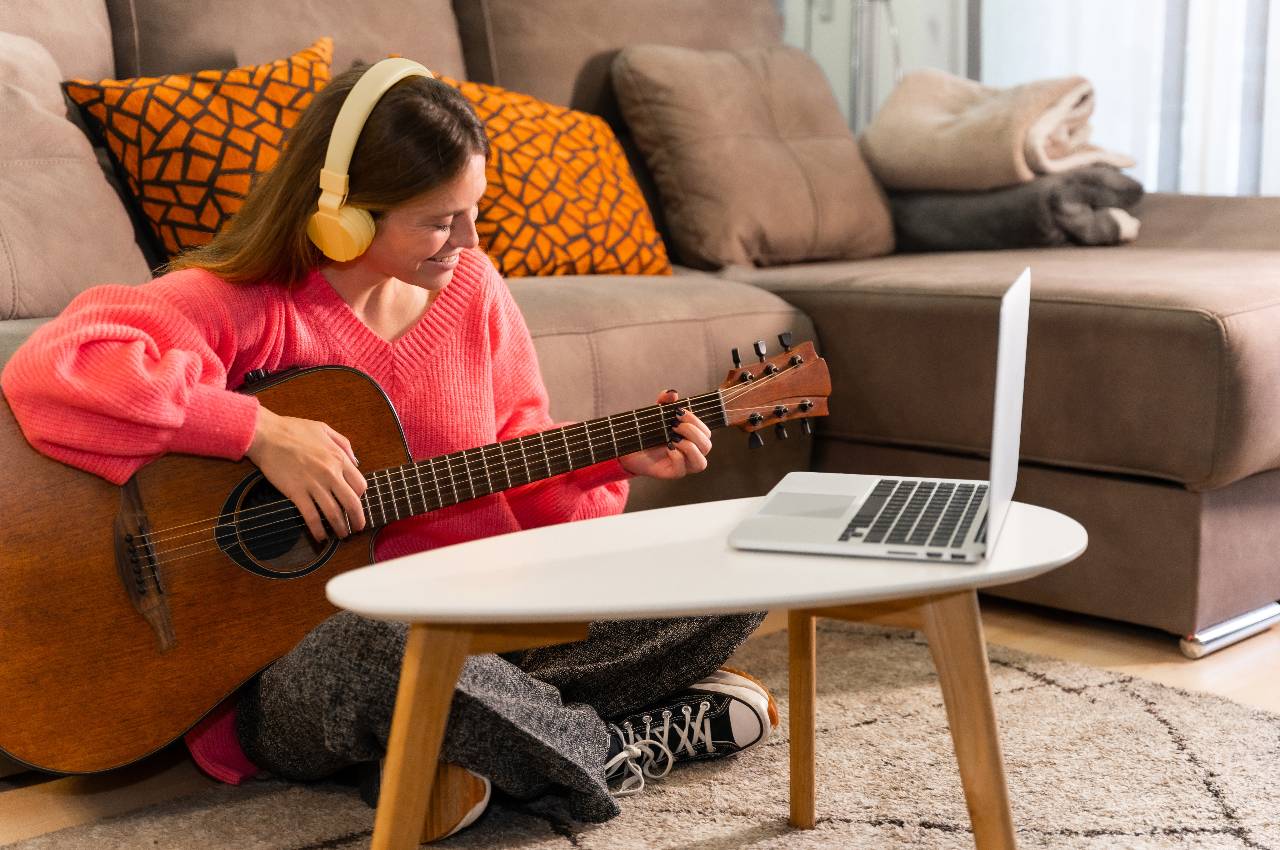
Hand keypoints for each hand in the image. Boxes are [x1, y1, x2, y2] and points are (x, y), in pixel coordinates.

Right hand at [245, 406, 368, 541]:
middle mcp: (330, 474)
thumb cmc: (293, 430)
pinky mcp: (296, 493)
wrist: (266, 434)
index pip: (360, 485)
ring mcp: (313, 485)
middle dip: (358, 519)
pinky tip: (320, 537)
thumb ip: (344, 444)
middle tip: (358, 528)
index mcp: (339, 458)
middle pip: (352, 503)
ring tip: (342, 535)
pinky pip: (311, 516)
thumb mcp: (324, 429)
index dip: (361, 497)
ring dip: (340, 528)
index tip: (356, 502)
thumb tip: (356, 461)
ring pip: (334, 513)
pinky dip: (318, 530)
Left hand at [619, 389, 712, 479]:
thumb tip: (673, 393)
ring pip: (701, 463)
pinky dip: (677, 456)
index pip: (706, 432)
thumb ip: (664, 402)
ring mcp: (683, 465)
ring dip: (689, 447)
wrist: (628, 447)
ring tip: (672, 439)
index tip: (678, 412)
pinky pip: (683, 469)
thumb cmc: (646, 432)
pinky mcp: (672, 473)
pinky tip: (667, 448)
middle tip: (673, 425)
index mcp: (692, 438)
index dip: (696, 421)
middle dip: (692, 431)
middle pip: (707, 445)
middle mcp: (691, 452)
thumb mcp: (656, 414)